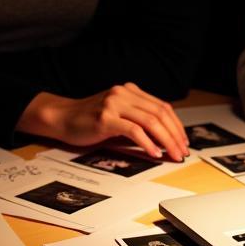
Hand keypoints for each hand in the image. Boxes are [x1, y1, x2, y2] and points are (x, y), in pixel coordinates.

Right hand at [16, 83, 189, 161]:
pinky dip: (147, 143)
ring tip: (172, 155)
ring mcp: (114, 104)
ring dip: (166, 141)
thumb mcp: (117, 115)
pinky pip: (133, 130)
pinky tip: (154, 153)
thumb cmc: (89, 121)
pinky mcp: (105, 118)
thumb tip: (164, 138)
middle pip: (160, 113)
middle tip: (182, 152)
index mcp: (129, 90)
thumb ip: (137, 119)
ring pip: (150, 121)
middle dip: (175, 135)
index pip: (162, 106)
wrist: (61, 118)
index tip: (183, 141)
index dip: (176, 125)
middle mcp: (124, 93)